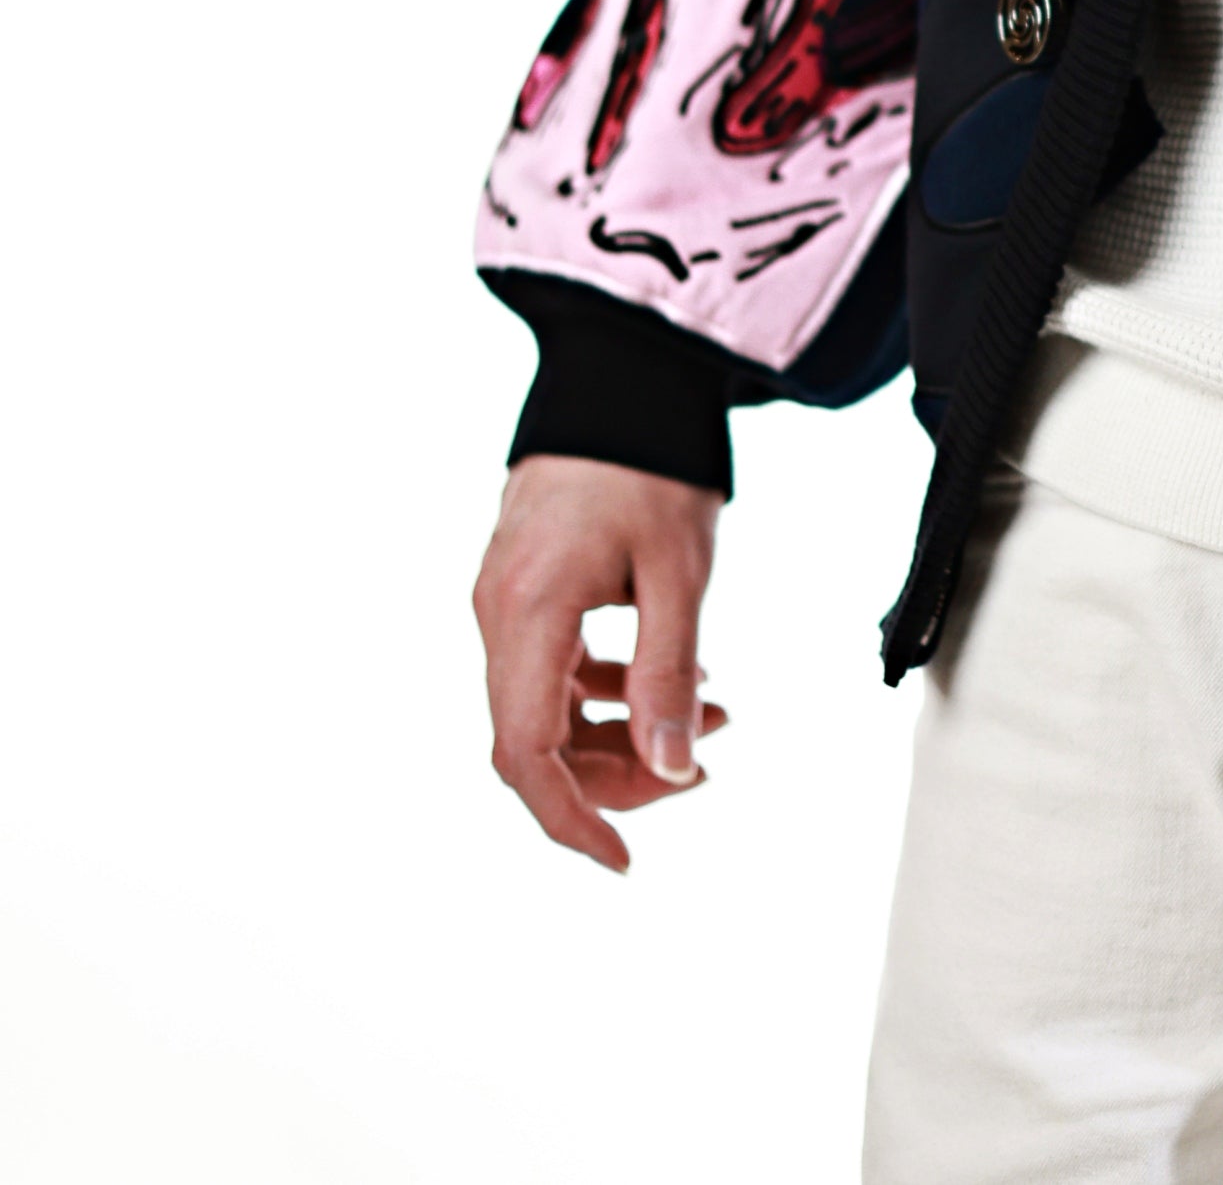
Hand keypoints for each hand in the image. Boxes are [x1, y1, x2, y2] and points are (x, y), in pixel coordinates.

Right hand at [473, 455, 729, 871]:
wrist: (621, 375)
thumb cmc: (652, 465)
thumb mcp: (678, 574)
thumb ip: (667, 675)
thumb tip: (674, 768)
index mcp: (526, 617)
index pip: (525, 756)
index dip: (571, 818)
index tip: (623, 859)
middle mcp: (498, 617)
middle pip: (535, 741)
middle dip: (615, 773)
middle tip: (701, 768)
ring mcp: (505, 601)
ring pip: (546, 707)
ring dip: (619, 730)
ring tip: (711, 717)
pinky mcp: (524, 587)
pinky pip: (554, 667)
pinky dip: (609, 688)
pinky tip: (677, 678)